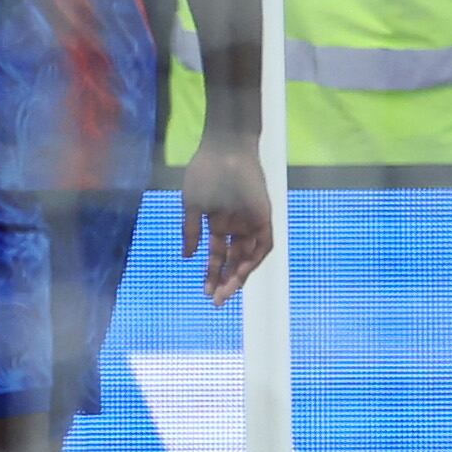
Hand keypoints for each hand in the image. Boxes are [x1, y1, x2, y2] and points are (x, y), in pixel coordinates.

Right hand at [182, 133, 272, 304]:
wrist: (225, 149)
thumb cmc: (204, 174)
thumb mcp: (192, 206)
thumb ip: (190, 231)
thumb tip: (188, 257)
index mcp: (217, 224)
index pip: (217, 256)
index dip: (212, 274)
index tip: (204, 292)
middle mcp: (236, 227)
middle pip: (233, 261)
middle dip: (225, 282)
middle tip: (215, 302)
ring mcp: (251, 222)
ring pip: (248, 256)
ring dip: (240, 275)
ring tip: (226, 292)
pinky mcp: (264, 216)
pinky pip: (264, 243)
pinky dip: (255, 258)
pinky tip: (242, 271)